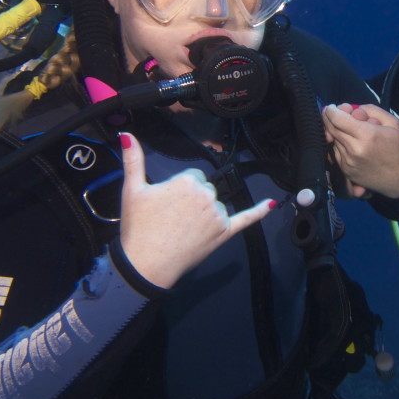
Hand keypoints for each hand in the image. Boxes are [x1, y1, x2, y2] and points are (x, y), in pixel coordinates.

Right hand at [118, 132, 273, 287]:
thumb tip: (127, 134)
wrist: (145, 263)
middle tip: (172, 218)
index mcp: (188, 181)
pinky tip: (271, 203)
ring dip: (204, 213)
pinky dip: (259, 211)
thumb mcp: (132, 190)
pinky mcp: (225, 233)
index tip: (167, 203)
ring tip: (182, 229)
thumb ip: (132, 160)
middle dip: (192, 200)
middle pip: (206, 189)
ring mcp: (218, 215)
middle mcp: (207, 195)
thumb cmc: (139, 227)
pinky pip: (246, 219)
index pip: (192, 176)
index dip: (179, 189)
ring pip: (216, 204)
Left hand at [322, 103, 398, 198]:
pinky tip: (352, 144)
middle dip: (329, 118)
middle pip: (331, 128)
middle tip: (335, 113)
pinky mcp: (346, 171)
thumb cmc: (398, 148)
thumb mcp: (392, 122)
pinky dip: (340, 145)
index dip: (331, 110)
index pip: (337, 118)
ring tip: (352, 132)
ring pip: (333, 140)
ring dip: (336, 132)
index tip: (332, 107)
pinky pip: (336, 152)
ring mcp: (348, 162)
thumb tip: (352, 109)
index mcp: (367, 135)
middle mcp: (354, 149)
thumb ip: (371, 110)